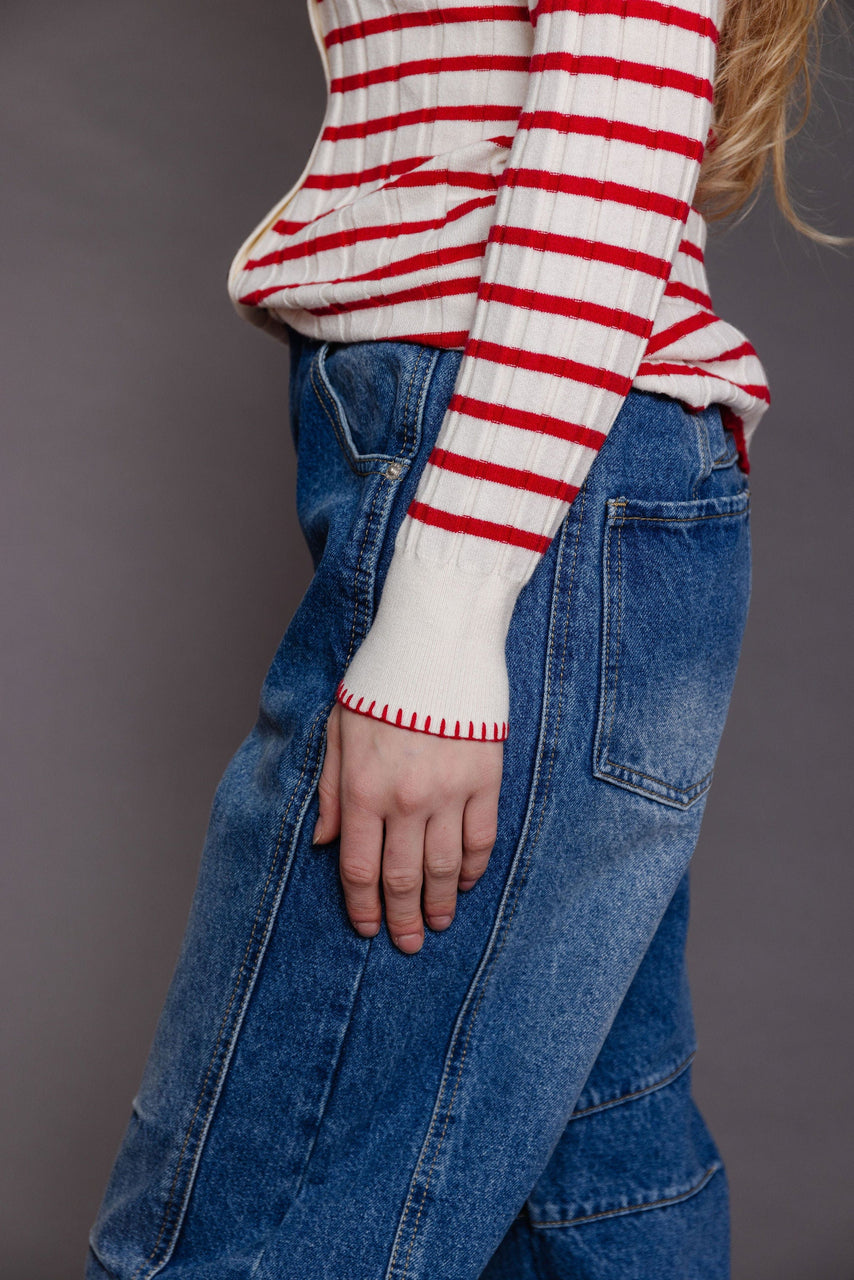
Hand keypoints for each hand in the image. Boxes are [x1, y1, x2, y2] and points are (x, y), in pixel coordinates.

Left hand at [312, 703, 502, 952]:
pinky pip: (480, 839)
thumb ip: (331, 791)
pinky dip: (474, 868)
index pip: (360, 868)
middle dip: (403, 918)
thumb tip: (324, 842)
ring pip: (445, 868)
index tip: (368, 928)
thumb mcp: (337, 731)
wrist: (434, 646)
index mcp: (363, 791)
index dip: (363, 906)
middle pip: (403, 878)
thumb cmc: (378, 685)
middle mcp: (405, 801)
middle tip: (406, 943)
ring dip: (440, 903)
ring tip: (438, 923)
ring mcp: (448, 793)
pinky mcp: (484, 780)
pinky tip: (467, 883)